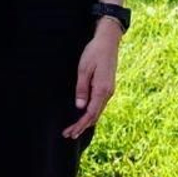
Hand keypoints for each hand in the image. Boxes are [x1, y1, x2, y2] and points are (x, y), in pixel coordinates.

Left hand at [63, 18, 121, 137]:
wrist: (108, 41)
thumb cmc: (94, 53)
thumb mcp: (84, 69)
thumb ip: (82, 89)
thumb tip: (80, 107)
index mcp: (103, 90)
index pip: (90, 113)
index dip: (80, 125)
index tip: (70, 132)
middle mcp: (108, 93)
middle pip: (94, 115)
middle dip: (81, 126)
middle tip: (68, 135)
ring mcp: (109, 90)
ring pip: (97, 111)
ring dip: (86, 121)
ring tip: (74, 130)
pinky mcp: (107, 87)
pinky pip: (99, 104)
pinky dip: (91, 114)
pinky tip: (84, 117)